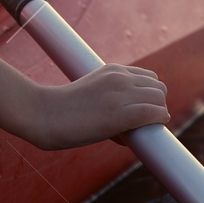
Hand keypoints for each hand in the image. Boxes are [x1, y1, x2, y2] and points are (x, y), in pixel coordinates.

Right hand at [26, 64, 169, 150]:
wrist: (44, 115)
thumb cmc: (63, 110)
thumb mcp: (91, 93)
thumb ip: (110, 102)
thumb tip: (125, 132)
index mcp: (113, 70)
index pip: (149, 78)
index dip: (150, 96)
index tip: (143, 110)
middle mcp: (120, 78)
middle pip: (158, 87)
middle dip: (157, 104)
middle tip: (145, 122)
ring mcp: (120, 95)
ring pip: (159, 99)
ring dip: (158, 114)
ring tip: (145, 128)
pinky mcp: (119, 114)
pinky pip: (153, 113)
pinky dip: (159, 120)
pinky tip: (155, 127)